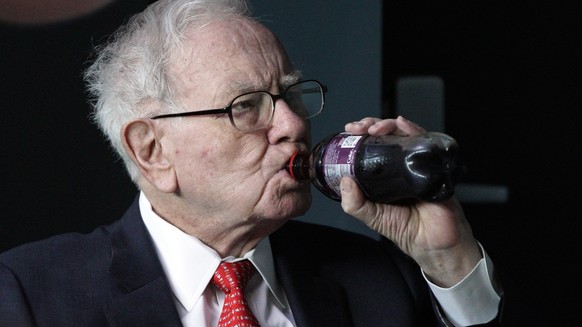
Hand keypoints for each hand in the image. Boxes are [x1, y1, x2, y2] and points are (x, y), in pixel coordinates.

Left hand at [340, 116, 481, 286]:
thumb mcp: (373, 217)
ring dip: (387, 125)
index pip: (370, 146)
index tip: (349, 131)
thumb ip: (356, 204)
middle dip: (370, 125)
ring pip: (403, 133)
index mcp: (383, 174)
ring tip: (375, 128)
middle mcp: (400, 164)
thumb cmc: (408, 229)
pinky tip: (403, 125)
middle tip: (359, 128)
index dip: (360, 136)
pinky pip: (425, 142)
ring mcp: (417, 162)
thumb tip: (344, 182)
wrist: (435, 244)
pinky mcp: (433, 163)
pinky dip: (413, 129)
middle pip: (386, 134)